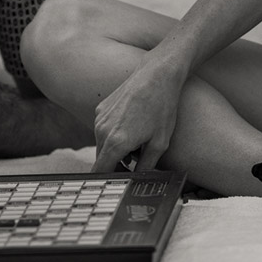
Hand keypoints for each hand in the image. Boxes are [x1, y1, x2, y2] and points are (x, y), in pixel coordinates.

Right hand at [90, 56, 188, 172]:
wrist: (156, 76)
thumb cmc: (162, 108)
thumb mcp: (160, 143)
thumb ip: (146, 166)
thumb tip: (140, 179)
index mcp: (116, 142)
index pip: (100, 172)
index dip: (107, 181)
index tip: (116, 185)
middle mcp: (103, 130)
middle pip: (101, 159)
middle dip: (115, 165)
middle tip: (135, 164)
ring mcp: (100, 118)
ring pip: (102, 145)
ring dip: (115, 150)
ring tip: (138, 143)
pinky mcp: (101, 109)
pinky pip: (103, 130)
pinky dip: (113, 135)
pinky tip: (132, 127)